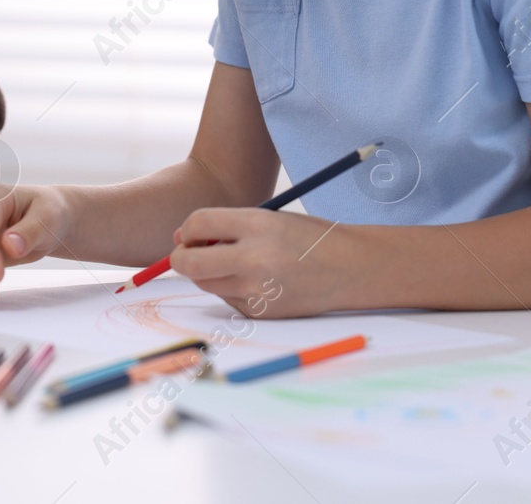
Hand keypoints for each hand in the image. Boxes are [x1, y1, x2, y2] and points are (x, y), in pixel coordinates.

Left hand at [168, 208, 354, 318]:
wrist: (350, 269)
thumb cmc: (307, 238)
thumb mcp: (270, 218)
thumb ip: (227, 226)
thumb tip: (181, 238)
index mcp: (258, 224)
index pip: (198, 223)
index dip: (188, 228)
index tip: (191, 232)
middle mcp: (254, 258)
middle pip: (188, 263)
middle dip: (181, 257)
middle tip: (188, 253)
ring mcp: (256, 290)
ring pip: (206, 283)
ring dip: (209, 273)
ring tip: (237, 263)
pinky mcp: (260, 312)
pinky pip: (227, 299)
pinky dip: (232, 289)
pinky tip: (259, 281)